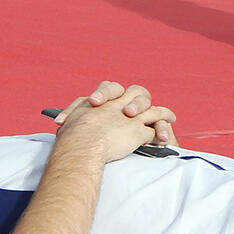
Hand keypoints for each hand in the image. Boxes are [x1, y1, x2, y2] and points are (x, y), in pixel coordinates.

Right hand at [51, 82, 177, 163]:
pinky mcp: (139, 131)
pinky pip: (154, 129)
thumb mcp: (70, 120)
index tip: (109, 103)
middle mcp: (119, 103)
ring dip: (162, 114)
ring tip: (171, 117)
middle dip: (142, 100)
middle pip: (138, 92)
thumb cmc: (72, 136)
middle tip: (138, 111)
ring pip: (152, 109)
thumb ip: (74, 116)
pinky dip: (160, 133)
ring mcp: (131, 117)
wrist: (82, 144)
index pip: (110, 88)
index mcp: (102, 99)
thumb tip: (63, 122)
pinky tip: (163, 138)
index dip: (112, 95)